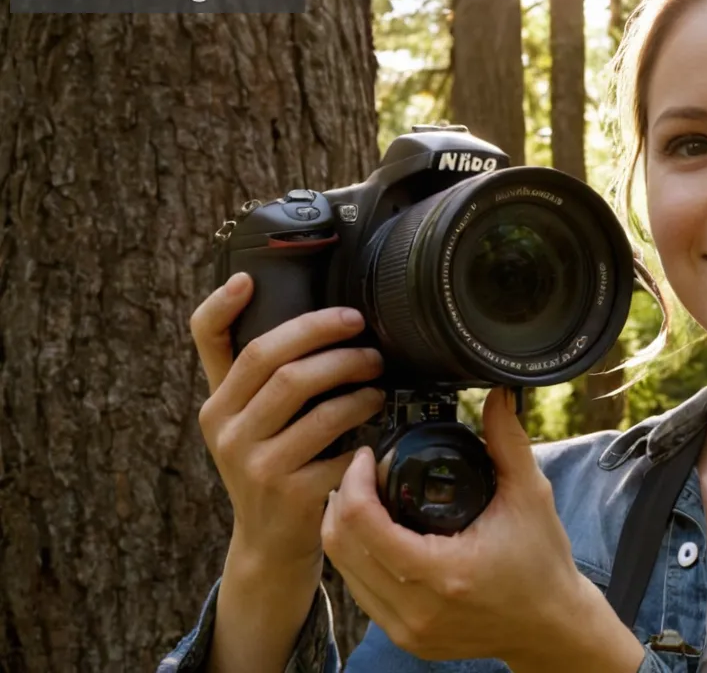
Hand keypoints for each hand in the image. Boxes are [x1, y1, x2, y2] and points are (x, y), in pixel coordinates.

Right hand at [191, 272, 385, 571]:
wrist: (270, 544)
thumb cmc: (271, 465)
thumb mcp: (249, 421)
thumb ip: (256, 376)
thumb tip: (278, 304)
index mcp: (216, 405)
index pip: (208, 343)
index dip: (222, 306)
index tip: (248, 278)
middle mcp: (227, 431)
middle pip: (279, 365)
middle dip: (331, 340)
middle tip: (365, 336)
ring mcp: (257, 466)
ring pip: (319, 406)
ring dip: (360, 386)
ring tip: (380, 381)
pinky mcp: (293, 495)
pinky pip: (343, 449)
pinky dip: (369, 434)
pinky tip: (380, 427)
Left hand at [321, 388, 644, 671]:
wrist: (552, 625)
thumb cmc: (544, 563)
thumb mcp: (531, 495)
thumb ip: (507, 441)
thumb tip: (495, 393)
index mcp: (444, 573)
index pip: (363, 524)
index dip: (353, 481)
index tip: (368, 456)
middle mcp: (418, 609)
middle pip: (341, 547)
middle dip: (341, 499)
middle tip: (361, 472)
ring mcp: (407, 629)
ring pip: (342, 571)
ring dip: (343, 529)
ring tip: (363, 498)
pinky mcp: (405, 638)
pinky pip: (360, 592)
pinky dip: (357, 558)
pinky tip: (374, 534)